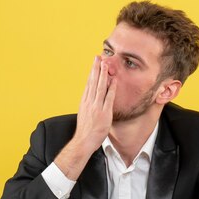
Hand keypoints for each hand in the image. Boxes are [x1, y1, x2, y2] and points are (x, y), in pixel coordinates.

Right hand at [54, 56, 116, 179]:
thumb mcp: (84, 113)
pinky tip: (114, 80)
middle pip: (93, 82)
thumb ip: (88, 103)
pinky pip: (109, 98)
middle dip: (96, 68)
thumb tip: (91, 95)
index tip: (95, 62)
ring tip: (106, 64)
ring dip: (103, 75)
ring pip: (100, 87)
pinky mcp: (104, 113)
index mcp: (84, 101)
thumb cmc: (86, 130)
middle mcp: (89, 102)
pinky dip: (111, 89)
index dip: (92, 72)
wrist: (83, 142)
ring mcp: (96, 107)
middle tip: (99, 57)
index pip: (89, 83)